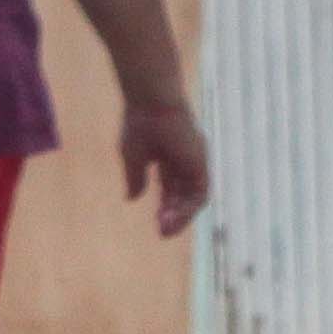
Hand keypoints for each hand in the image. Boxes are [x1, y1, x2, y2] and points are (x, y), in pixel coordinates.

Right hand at [121, 94, 210, 235]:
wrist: (152, 102)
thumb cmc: (140, 123)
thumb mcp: (133, 156)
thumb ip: (135, 178)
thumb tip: (132, 199)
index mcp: (168, 155)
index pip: (171, 188)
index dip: (166, 206)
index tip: (157, 224)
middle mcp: (185, 160)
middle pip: (183, 194)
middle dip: (174, 215)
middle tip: (162, 232)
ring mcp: (195, 161)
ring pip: (193, 197)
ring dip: (182, 216)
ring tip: (166, 228)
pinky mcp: (200, 163)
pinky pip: (200, 193)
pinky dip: (189, 208)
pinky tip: (174, 217)